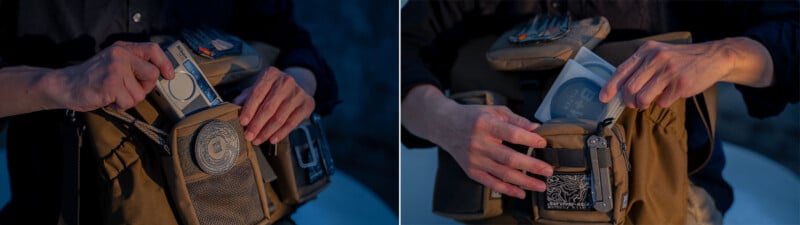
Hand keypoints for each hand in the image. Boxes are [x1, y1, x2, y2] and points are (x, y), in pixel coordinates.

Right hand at [53, 41, 174, 110]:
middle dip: (143, 88)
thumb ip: (134, 64)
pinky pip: (128, 102)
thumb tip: (160, 75)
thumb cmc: (92, 78)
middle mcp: (120, 55)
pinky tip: (108, 99)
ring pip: (140, 93)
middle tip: (127, 89)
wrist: (65, 86)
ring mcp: (115, 69)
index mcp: (122, 48)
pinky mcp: (111, 84)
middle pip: (152, 75)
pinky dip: (120, 106)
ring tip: (113, 94)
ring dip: (129, 100)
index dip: (164, 63)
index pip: (153, 49)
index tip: (169, 75)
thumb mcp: (114, 63)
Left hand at [234, 66, 315, 144]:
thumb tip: (232, 107)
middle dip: (257, 125)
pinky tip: (272, 139)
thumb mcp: (258, 88)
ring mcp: (299, 93)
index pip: (257, 93)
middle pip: (269, 108)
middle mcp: (287, 81)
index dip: (249, 109)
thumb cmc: (273, 89)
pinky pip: (293, 122)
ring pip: (280, 117)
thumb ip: (246, 97)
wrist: (297, 85)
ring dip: (267, 132)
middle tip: (248, 136)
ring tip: (258, 140)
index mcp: (271, 74)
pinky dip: (281, 133)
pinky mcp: (308, 104)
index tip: (242, 122)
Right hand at [402, 85, 551, 198]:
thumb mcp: (493, 111)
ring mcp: (474, 159)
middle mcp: (478, 143)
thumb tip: (536, 128)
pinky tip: (521, 192)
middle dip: (532, 165)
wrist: (445, 126)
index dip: (528, 139)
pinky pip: (491, 183)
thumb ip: (515, 119)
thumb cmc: (473, 117)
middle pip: (509, 158)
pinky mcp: (471, 171)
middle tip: (548, 170)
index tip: (543, 143)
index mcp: (485, 124)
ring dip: (524, 181)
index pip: (510, 134)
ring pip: (502, 173)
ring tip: (541, 185)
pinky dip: (507, 189)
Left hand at [599, 37, 773, 108]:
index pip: (621, 70)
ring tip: (648, 102)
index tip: (604, 98)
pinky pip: (662, 102)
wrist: (713, 57)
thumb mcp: (658, 55)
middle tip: (632, 103)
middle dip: (628, 100)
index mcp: (647, 50)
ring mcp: (669, 71)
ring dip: (642, 104)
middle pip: (630, 88)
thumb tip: (620, 89)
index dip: (610, 86)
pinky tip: (671, 94)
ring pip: (643, 98)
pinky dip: (663, 102)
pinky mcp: (681, 83)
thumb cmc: (680, 60)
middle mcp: (656, 58)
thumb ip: (640, 68)